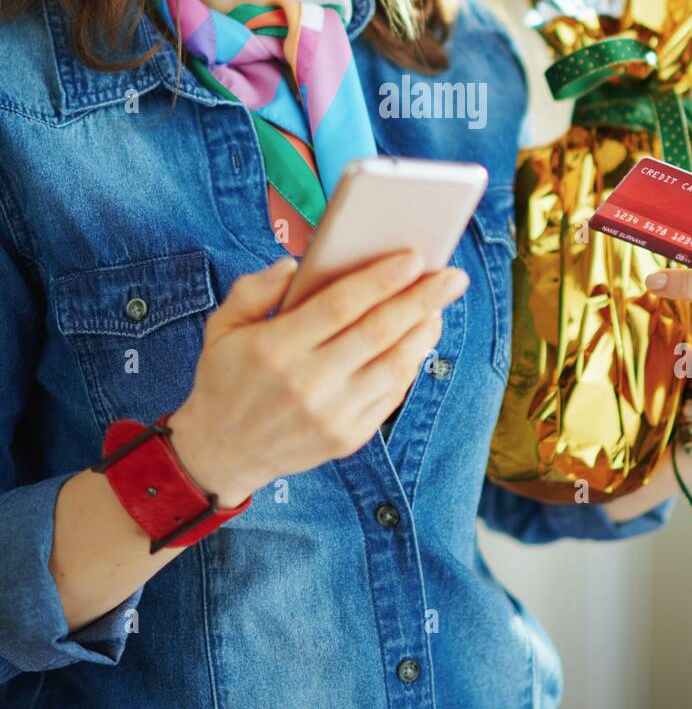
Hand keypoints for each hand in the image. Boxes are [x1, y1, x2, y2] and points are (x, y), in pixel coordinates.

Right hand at [169, 249, 469, 505]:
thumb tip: (295, 265)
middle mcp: (306, 383)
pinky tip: (420, 340)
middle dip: (421, 300)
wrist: (221, 452)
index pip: (339, 306)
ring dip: (424, 332)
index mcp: (275, 349)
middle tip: (453, 276)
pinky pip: (391, 395)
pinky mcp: (347, 438)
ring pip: (394, 366)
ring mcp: (330, 415)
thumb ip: (254, 289)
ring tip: (440, 305)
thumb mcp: (221, 326)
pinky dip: (411, 364)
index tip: (414, 257)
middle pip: (377, 333)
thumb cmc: (226, 376)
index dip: (380, 279)